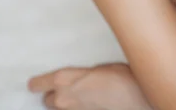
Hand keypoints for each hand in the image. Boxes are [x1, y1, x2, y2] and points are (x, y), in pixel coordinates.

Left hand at [27, 63, 151, 109]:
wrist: (138, 100)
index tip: (39, 83)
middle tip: (70, 88)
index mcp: (63, 79)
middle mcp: (63, 99)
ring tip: (83, 97)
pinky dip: (79, 109)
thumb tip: (81, 78)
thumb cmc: (122, 79)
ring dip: (67, 105)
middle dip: (56, 95)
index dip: (38, 84)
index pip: (36, 84)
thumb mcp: (100, 68)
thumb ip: (83, 75)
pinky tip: (92, 104)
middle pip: (48, 100)